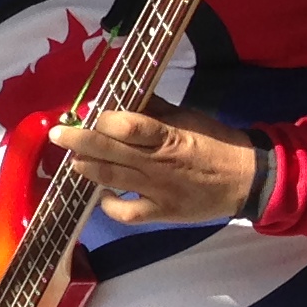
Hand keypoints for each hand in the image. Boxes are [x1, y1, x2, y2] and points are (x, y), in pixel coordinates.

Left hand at [53, 103, 257, 224]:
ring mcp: (157, 190)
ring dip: (86, 168)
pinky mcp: (160, 212)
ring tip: (73, 160)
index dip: (106, 120)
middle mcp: (158, 164)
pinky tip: (101, 194)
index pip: (130, 128)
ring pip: (111, 178)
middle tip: (58, 133)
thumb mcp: (188, 117)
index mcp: (168, 137)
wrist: (248, 180)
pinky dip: (108, 205)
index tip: (90, 113)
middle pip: (111, 151)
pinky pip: (126, 212)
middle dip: (79, 140)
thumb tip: (120, 94)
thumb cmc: (215, 143)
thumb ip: (154, 109)